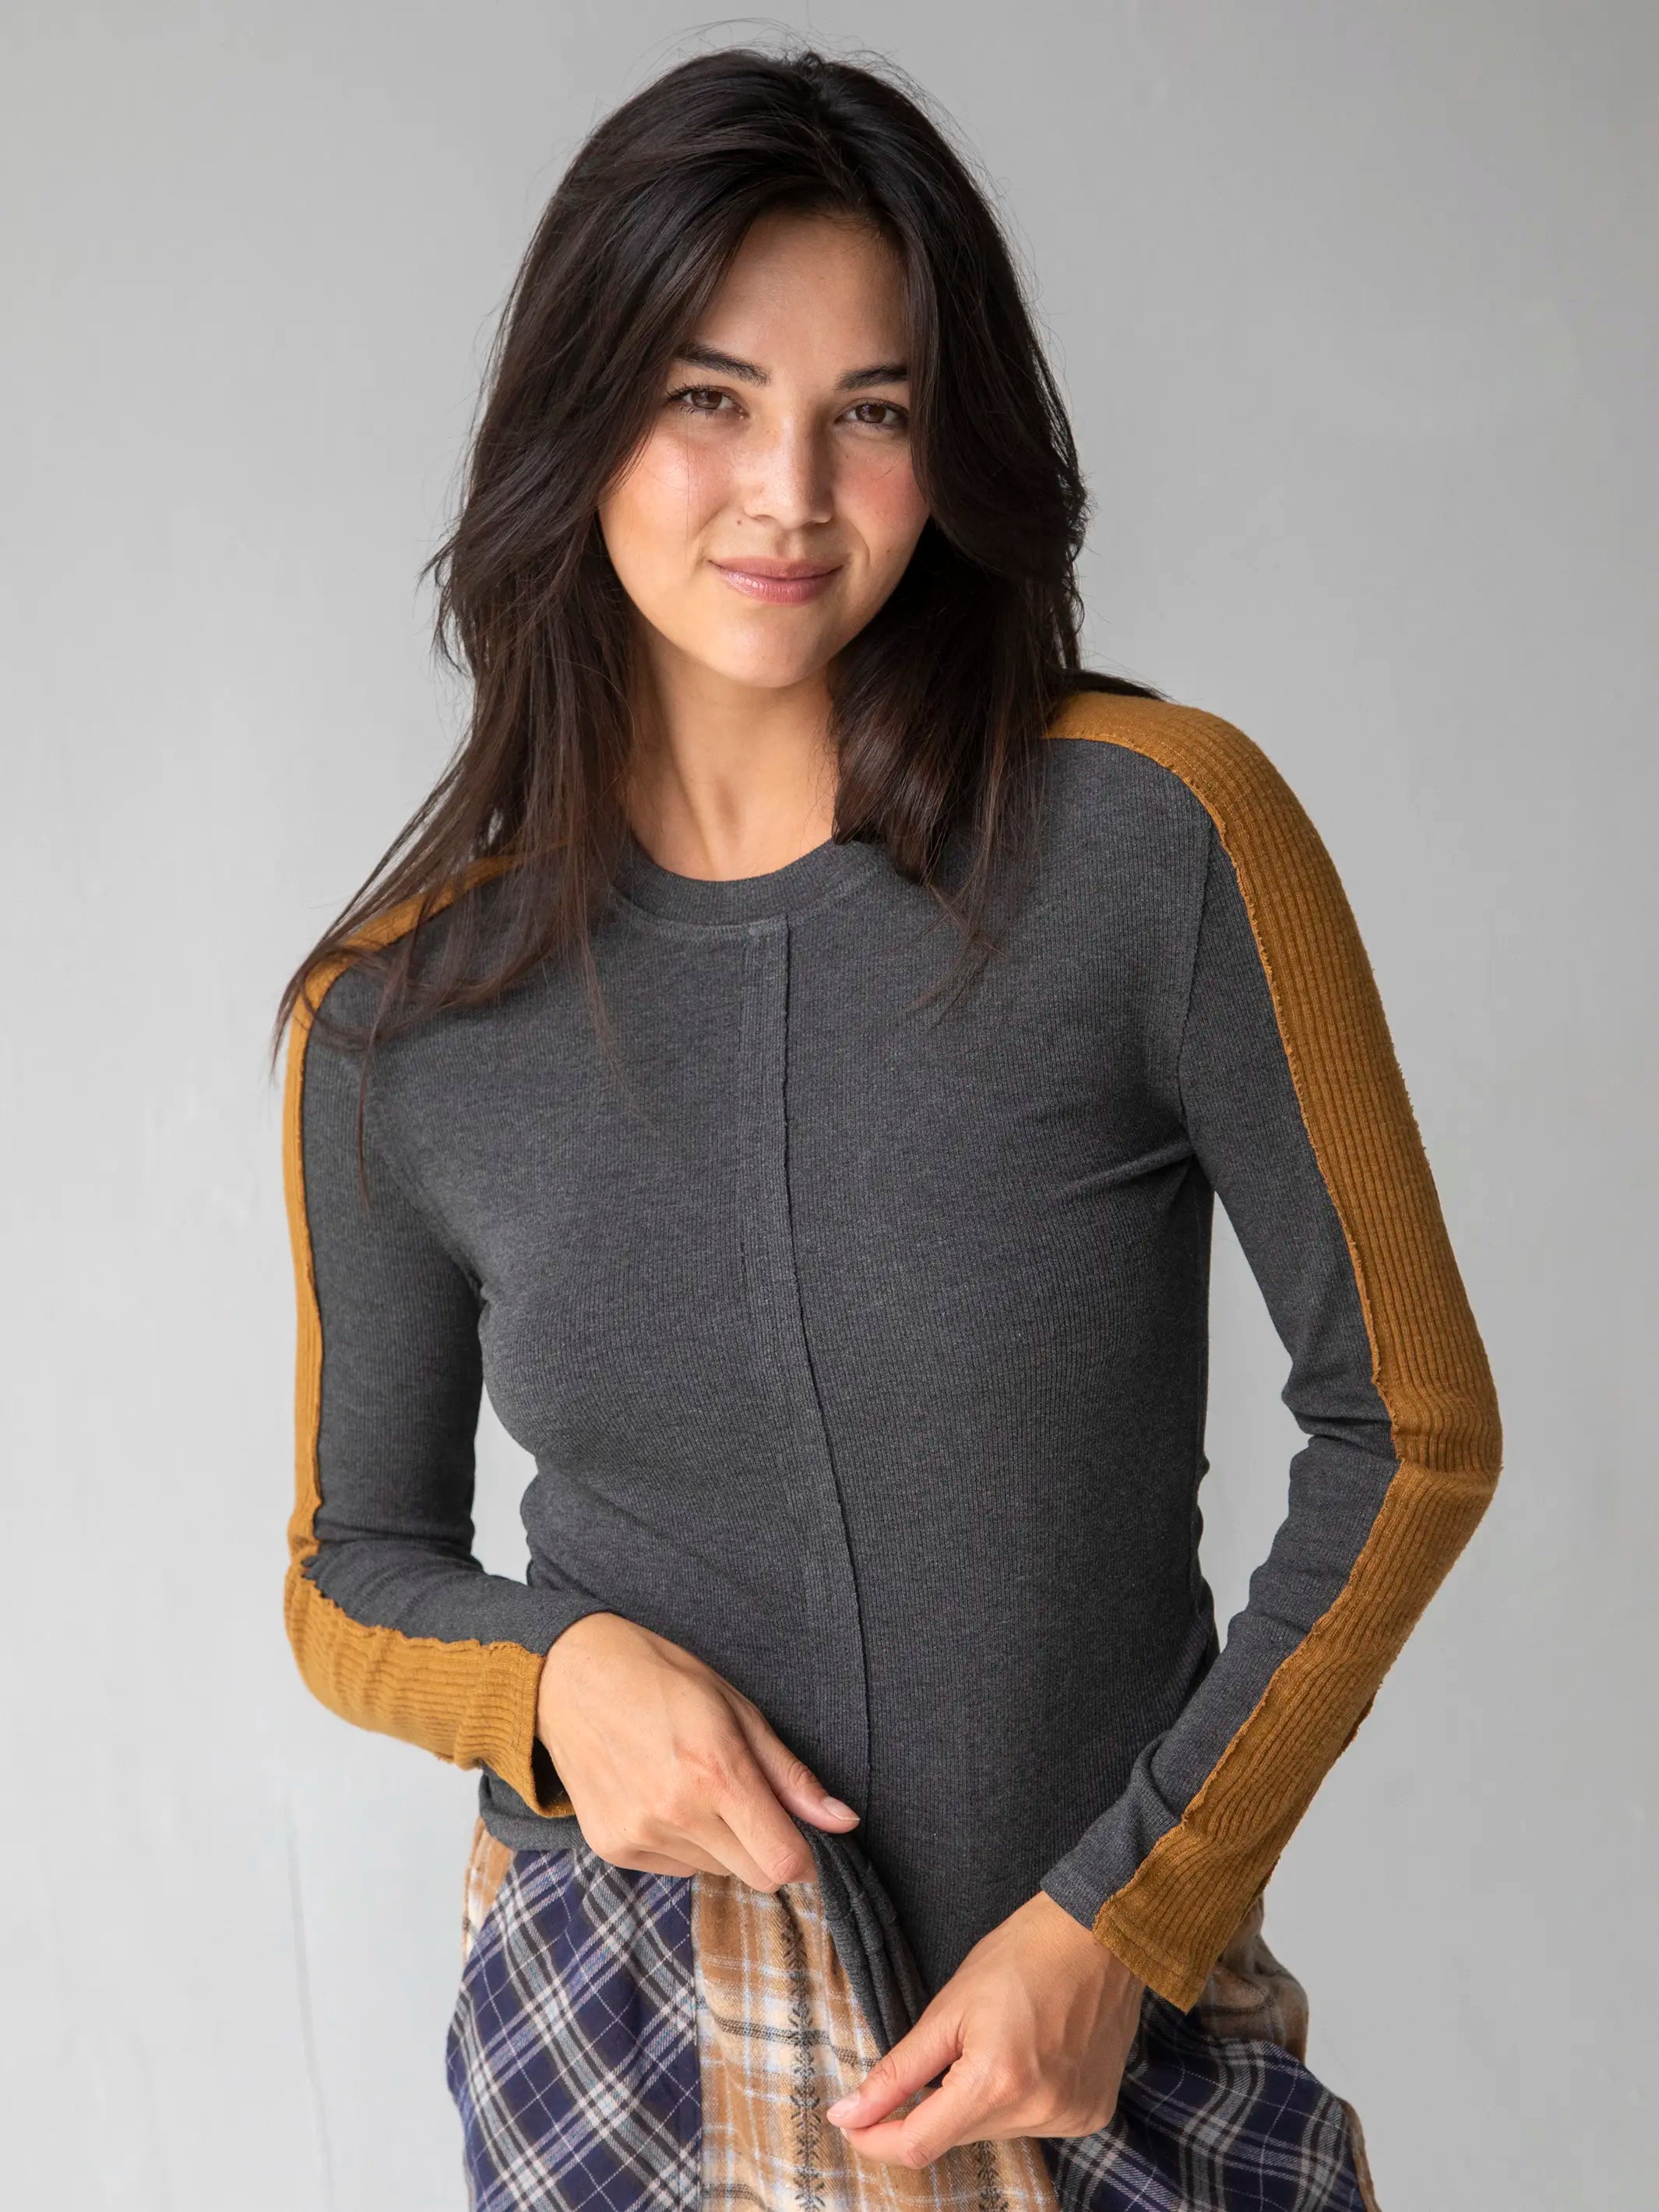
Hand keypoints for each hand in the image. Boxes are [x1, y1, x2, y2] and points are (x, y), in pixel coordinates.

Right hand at [535, 1611, 859, 1887]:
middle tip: (748, 1798)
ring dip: (722, 1843)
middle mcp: (676, 1812)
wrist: (569, 1676)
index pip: (783, 1862)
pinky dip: (684, 1844)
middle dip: (766, 1847)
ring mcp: (639, 1836)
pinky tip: (663, 1796)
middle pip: (755, 1875)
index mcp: (716, 1771)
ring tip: (696, 1786)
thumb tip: (843, 1821)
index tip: (802, 1833)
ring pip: (715, 1872)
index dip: (804, 1855)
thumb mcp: (737, 1707)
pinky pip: (674, 1869)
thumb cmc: (661, 1677)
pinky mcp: (613, 1850)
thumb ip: (789, 1774)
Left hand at [823, 1890, 1143, 2164]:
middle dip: (932, 2107)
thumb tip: (849, 2114)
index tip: (851, 2122)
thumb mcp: (948, 2006)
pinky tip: (1025, 2056)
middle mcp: (1038, 2113)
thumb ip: (898, 2071)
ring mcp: (1071, 2118)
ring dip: (975, 2103)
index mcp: (996, 2083)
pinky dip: (1015, 2101)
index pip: (918, 2144)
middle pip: (956, 2137)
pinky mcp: (1092, 2114)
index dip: (876, 2139)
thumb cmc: (1021, 1954)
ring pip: (994, 2132)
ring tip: (994, 2043)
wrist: (1100, 1934)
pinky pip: (1032, 2124)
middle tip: (940, 2052)